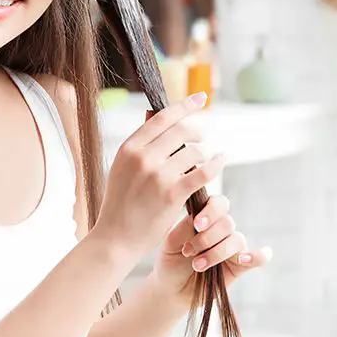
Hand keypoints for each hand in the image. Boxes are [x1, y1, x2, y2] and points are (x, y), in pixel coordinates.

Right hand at [93, 92, 225, 263]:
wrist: (116, 237)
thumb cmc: (121, 203)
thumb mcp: (121, 167)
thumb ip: (140, 145)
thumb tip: (154, 114)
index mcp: (129, 148)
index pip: (162, 118)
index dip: (184, 106)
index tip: (200, 99)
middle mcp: (142, 158)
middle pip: (181, 131)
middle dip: (197, 131)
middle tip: (202, 136)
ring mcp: (158, 175)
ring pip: (194, 152)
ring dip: (204, 154)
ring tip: (203, 160)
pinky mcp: (172, 194)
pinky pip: (203, 172)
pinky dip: (216, 164)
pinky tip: (221, 161)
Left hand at [150, 193, 272, 302]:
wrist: (172, 288)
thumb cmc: (171, 261)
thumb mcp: (171, 242)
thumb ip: (186, 227)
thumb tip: (199, 219)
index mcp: (206, 217)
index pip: (218, 203)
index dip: (211, 211)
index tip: (197, 225)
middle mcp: (221, 230)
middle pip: (227, 223)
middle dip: (207, 238)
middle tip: (188, 252)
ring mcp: (232, 247)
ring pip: (236, 240)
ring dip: (217, 253)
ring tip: (197, 266)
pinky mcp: (240, 266)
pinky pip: (258, 258)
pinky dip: (258, 256)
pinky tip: (244, 259)